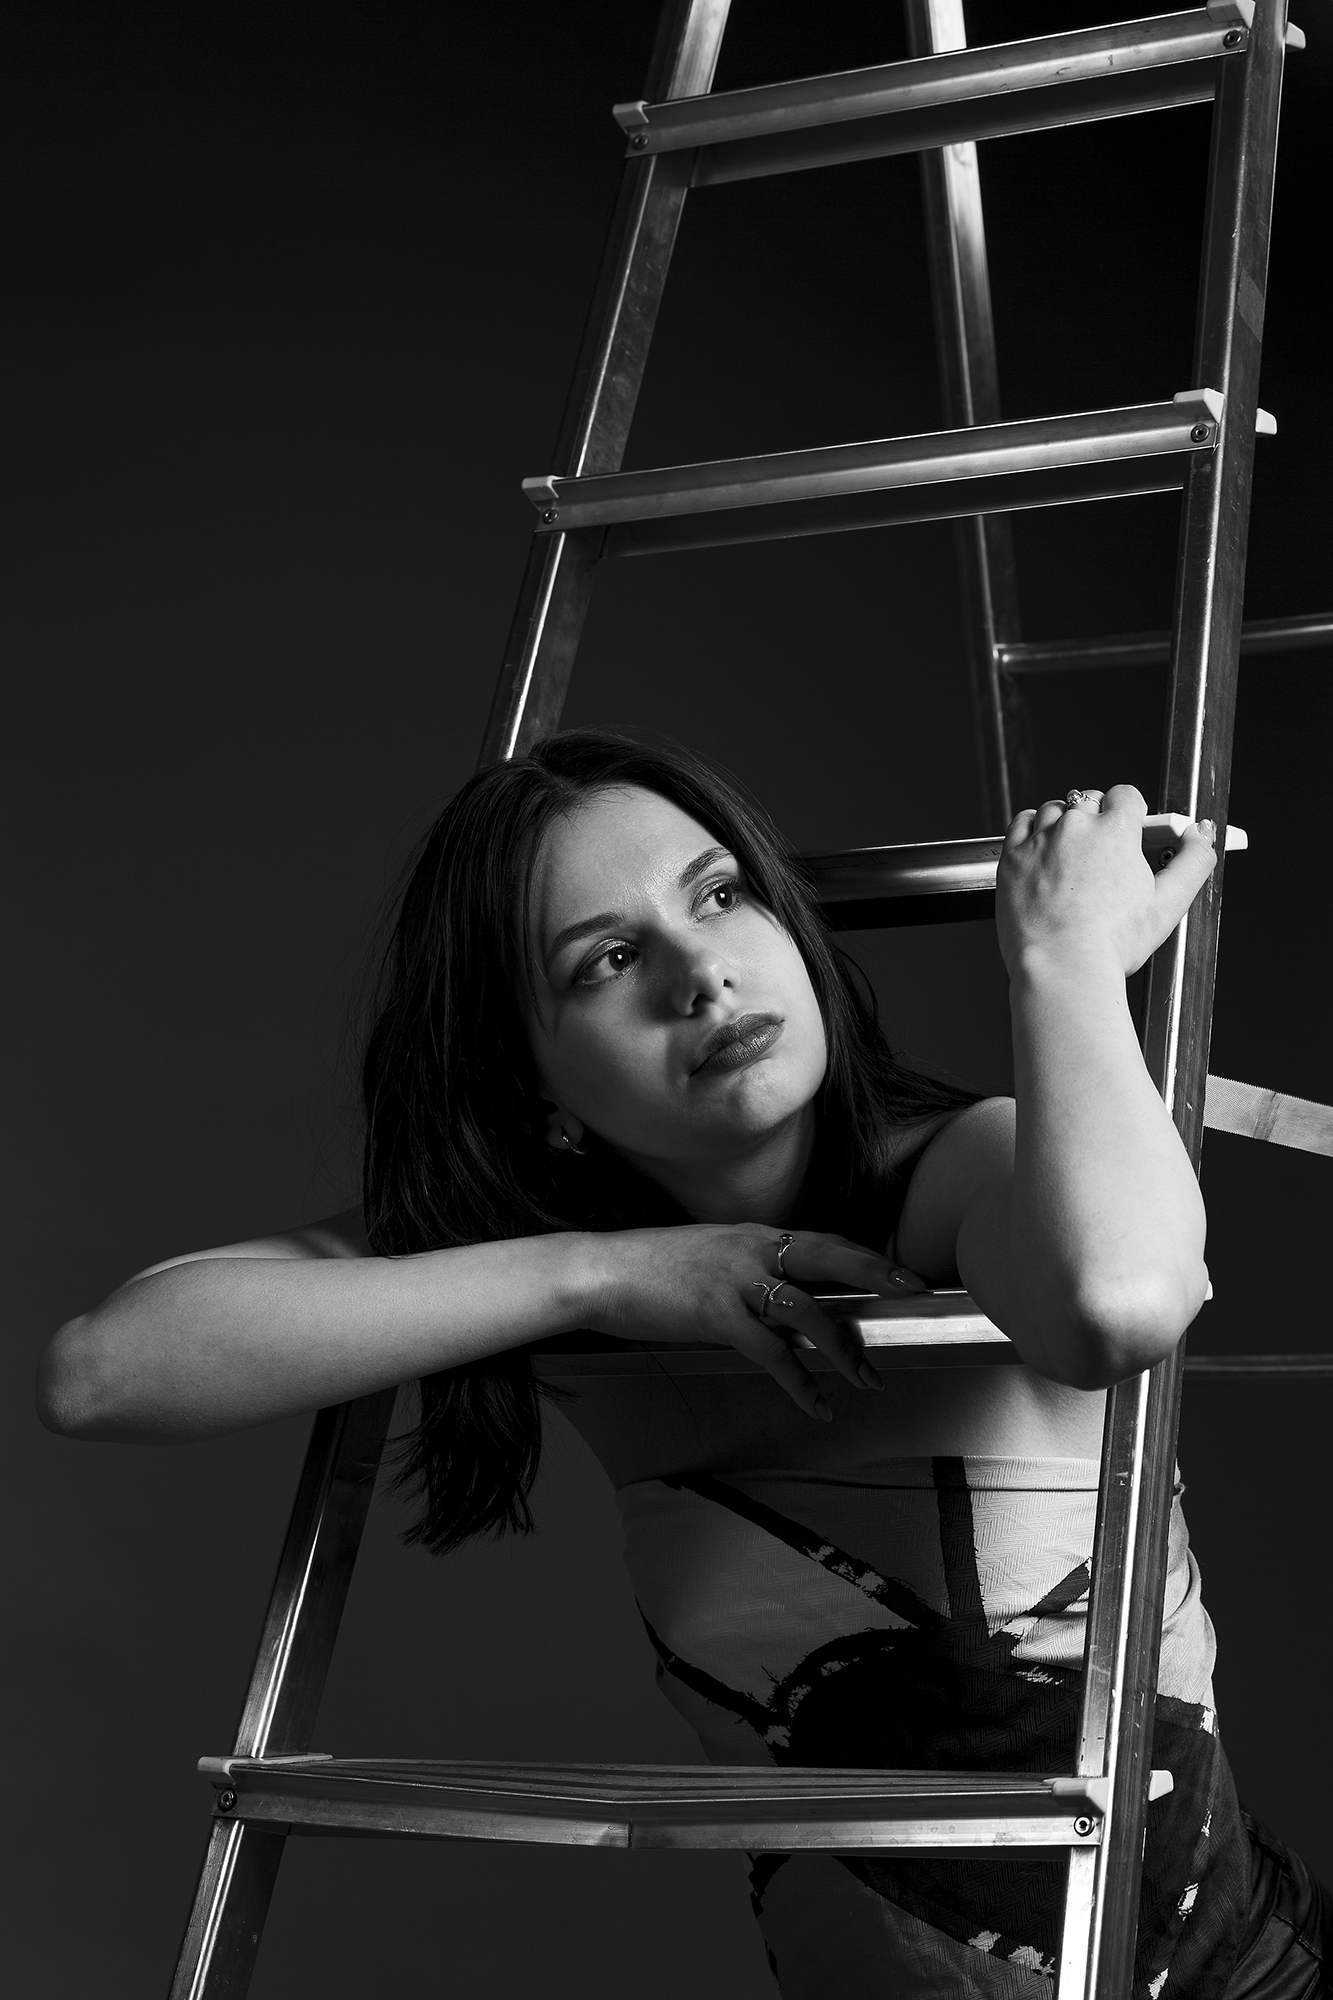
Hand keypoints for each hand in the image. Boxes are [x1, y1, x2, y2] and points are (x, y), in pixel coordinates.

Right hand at [587, 1224, 917, 1419]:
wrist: (601, 1272)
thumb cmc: (650, 1269)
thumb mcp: (709, 1257)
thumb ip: (748, 1273)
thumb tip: (782, 1301)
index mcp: (753, 1236)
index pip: (822, 1241)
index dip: (864, 1256)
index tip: (900, 1272)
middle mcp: (752, 1250)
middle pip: (829, 1255)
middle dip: (875, 1274)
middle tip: (914, 1293)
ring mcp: (735, 1280)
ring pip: (808, 1309)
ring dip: (844, 1347)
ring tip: (868, 1379)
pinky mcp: (716, 1314)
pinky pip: (771, 1351)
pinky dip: (800, 1381)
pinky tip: (818, 1404)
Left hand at [996, 784, 1216, 980]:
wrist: (1062, 965)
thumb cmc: (1113, 942)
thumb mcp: (1169, 903)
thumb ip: (1194, 861)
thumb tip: (1202, 835)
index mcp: (1116, 831)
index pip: (1125, 796)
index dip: (1130, 812)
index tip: (1129, 829)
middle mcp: (1075, 827)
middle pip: (1089, 801)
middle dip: (1098, 818)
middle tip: (1102, 851)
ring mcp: (1040, 840)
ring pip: (1054, 810)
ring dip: (1064, 823)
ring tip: (1071, 854)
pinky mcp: (1012, 857)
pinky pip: (1021, 823)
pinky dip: (1031, 828)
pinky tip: (1040, 847)